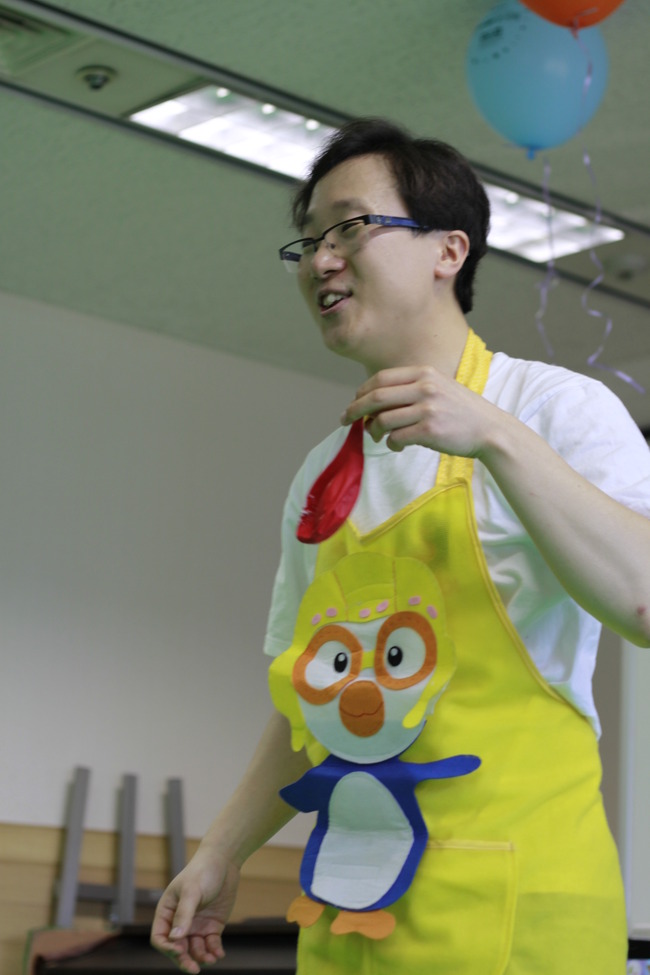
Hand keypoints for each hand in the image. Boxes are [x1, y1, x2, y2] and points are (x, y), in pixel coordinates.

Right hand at [150, 851, 240, 972]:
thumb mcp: (191, 891)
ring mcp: (196, 925)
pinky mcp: (212, 926)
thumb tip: (175, 939)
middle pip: (177, 949)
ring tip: (212, 959)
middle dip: (184, 960)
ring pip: (194, 950)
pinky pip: (210, 945)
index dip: (167, 948)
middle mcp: (180, 922)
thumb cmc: (202, 871)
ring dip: (202, 957)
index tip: (179, 950)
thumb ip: (184, 914)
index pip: (160, 937)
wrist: (224, 861)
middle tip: (194, 969)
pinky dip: (214, 951)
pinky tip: (219, 954)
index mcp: (167, 912)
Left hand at [341, 365, 495, 457]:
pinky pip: (396, 438)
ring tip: (376, 437)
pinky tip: (397, 447)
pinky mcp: (430, 431)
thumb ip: (412, 388)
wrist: (491, 430)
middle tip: (345, 420)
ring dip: (373, 431)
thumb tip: (375, 401)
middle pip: (376, 397)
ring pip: (382, 420)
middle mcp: (425, 387)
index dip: (361, 391)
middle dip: (355, 409)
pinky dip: (391, 444)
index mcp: (424, 373)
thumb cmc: (461, 412)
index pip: (381, 378)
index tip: (353, 402)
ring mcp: (427, 409)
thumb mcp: (439, 387)